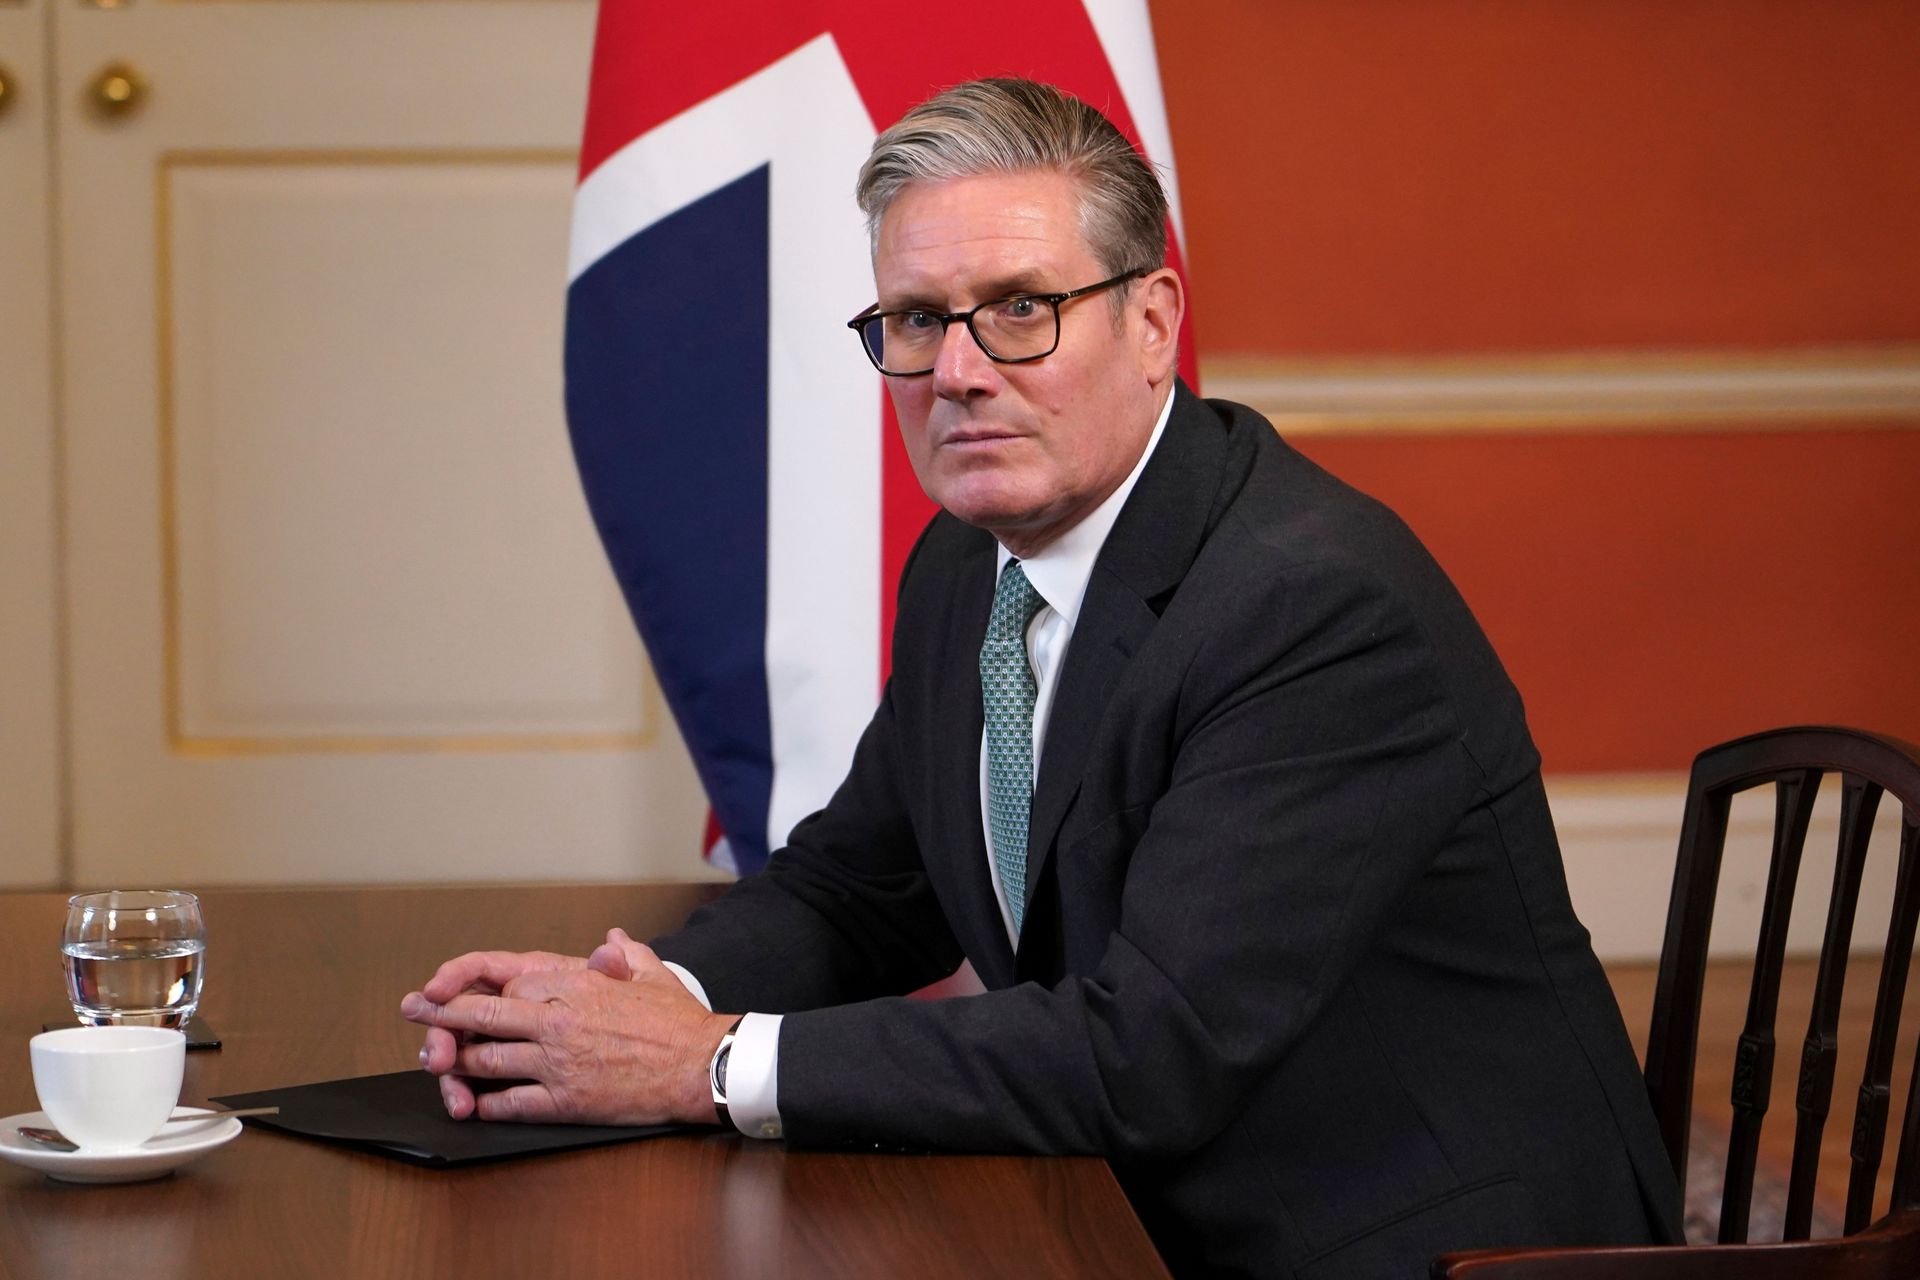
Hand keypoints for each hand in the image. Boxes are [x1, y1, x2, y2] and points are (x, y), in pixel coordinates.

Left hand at [401, 929, 732, 1125]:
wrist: (701, 1066)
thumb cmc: (680, 1022)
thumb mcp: (653, 974)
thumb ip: (626, 954)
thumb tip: (611, 939)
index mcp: (577, 985)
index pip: (512, 981)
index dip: (488, 988)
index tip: (470, 992)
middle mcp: (558, 1021)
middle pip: (484, 1015)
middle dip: (441, 1012)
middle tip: (415, 1008)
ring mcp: (557, 1063)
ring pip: (487, 1060)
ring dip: (455, 1061)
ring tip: (432, 1058)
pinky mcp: (564, 1101)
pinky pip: (511, 1103)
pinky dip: (486, 1103)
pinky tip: (472, 1103)